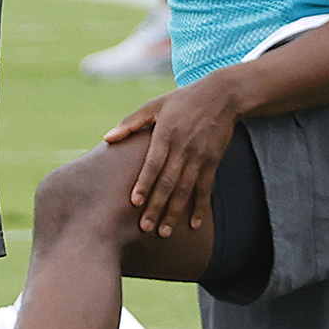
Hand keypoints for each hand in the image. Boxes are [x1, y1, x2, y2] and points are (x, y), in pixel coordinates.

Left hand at [104, 74, 243, 237]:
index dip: (144, 184)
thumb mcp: (155, 105)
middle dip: (157, 207)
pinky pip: (205, 189)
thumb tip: (106, 138)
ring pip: (185, 190)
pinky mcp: (212, 162)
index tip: (135, 203)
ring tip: (165, 232)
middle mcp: (183, 148)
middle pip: (168, 182)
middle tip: (146, 228)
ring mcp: (199, 157)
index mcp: (165, 134)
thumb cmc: (183, 100)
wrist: (222, 95)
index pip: (153, 164)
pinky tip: (194, 224)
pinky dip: (200, 207)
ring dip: (175, 212)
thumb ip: (130, 123)